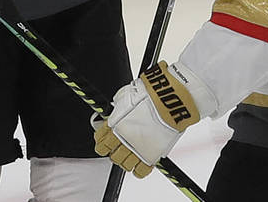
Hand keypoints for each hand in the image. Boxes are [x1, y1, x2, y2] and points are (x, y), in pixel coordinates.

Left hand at [93, 61, 202, 177]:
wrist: (167, 101)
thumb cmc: (148, 95)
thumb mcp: (124, 98)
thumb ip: (117, 109)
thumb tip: (115, 112)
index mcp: (114, 127)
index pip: (100, 143)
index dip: (102, 143)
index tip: (106, 142)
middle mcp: (123, 140)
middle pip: (112, 156)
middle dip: (115, 153)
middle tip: (121, 147)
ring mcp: (136, 150)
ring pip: (125, 165)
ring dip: (127, 161)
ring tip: (132, 154)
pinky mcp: (150, 156)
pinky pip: (140, 172)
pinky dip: (138, 170)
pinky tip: (139, 164)